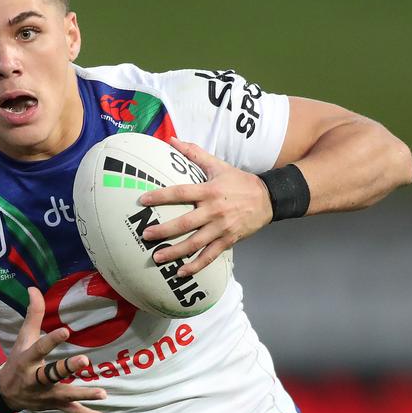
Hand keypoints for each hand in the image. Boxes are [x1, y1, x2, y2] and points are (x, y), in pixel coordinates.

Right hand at [0, 287, 107, 412]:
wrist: (5, 393)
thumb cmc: (17, 360)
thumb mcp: (22, 338)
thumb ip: (33, 314)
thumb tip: (34, 288)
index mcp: (27, 361)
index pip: (40, 348)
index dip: (52, 340)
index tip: (66, 330)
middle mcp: (35, 380)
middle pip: (52, 374)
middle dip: (67, 368)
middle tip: (85, 361)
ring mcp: (45, 395)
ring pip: (65, 395)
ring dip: (84, 395)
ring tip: (103, 393)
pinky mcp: (53, 406)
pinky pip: (71, 412)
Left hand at [137, 137, 270, 276]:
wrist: (268, 198)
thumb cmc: (239, 181)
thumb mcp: (218, 165)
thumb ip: (194, 153)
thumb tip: (172, 140)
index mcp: (209, 191)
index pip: (180, 192)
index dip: (161, 196)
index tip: (143, 200)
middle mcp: (214, 211)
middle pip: (185, 223)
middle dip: (164, 230)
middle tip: (146, 235)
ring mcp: (221, 228)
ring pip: (195, 243)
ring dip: (176, 252)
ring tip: (157, 258)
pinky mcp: (229, 240)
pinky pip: (210, 256)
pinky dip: (196, 265)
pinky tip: (181, 272)